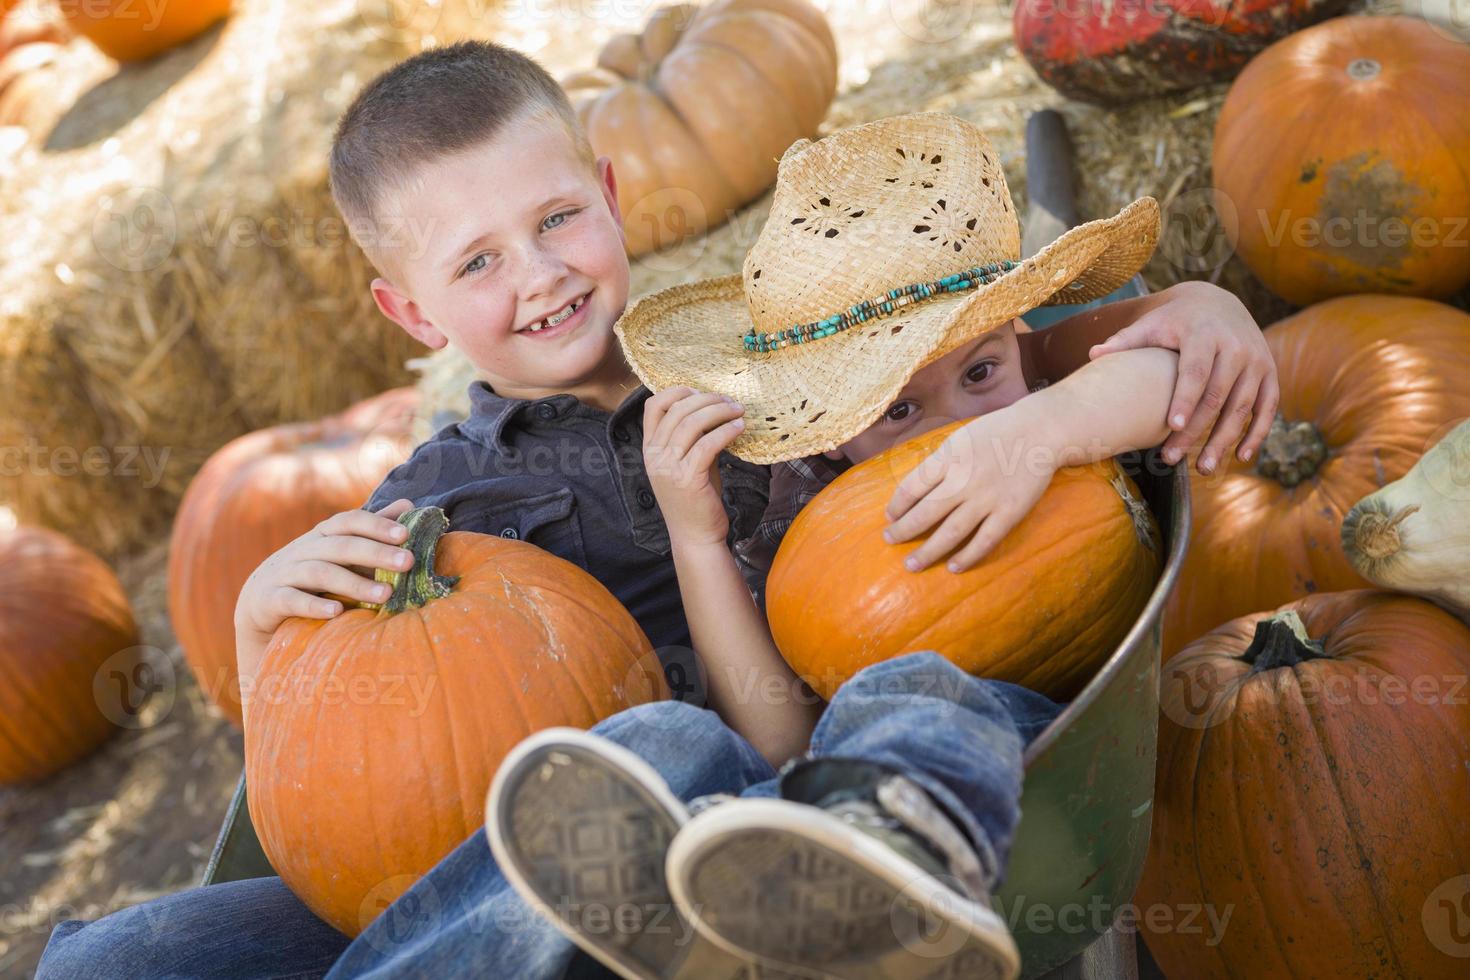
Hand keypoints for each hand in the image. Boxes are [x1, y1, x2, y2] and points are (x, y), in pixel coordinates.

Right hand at [234, 498, 414, 657]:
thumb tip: (408, 503)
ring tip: (386, 595)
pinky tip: (336, 612)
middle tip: (408, 563)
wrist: (259, 603)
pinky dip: (313, 605)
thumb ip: (371, 529)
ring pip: (320, 573)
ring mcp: (285, 573)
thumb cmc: (310, 573)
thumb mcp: (339, 549)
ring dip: (355, 584)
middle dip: (376, 553)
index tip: (405, 535)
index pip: (350, 522)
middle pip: (341, 546)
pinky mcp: (270, 599)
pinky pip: (291, 600)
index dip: (376, 525)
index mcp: (323, 536)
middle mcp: (304, 549)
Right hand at [642, 386, 744, 547]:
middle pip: (677, 410)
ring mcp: (668, 468)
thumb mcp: (688, 462)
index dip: (677, 392)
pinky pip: (707, 444)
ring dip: (719, 411)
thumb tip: (714, 409)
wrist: (695, 536)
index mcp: (649, 449)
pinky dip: (725, 431)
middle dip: (708, 399)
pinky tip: (739, 428)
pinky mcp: (687, 479)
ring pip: (692, 423)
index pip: (653, 405)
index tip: (702, 392)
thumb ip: (694, 437)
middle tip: (731, 401)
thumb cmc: (695, 498)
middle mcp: (654, 456)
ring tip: (738, 411)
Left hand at [882, 408, 1056, 572]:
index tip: (889, 517)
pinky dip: (968, 556)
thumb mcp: (959, 439)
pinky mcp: (1010, 512)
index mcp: (948, 458)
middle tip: (889, 541)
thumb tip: (912, 490)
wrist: (1039, 431)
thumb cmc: (995, 434)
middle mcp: (964, 480)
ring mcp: (988, 498)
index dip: (897, 505)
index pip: (912, 487)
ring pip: (951, 532)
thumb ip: (938, 463)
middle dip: (903, 531)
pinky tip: (953, 567)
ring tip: (911, 565)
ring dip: (928, 551)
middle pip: (926, 513)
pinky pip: (985, 540)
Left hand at [1088, 281, 1277, 474]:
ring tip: (1203, 468)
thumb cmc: (1173, 321)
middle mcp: (1237, 346)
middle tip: (1171, 458)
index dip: (1186, 399)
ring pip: (1243, 407)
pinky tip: (1241, 457)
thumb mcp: (1151, 325)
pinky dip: (1257, 433)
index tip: (1172, 426)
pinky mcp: (1270, 373)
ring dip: (1224, 440)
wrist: (1216, 302)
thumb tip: (1092, 355)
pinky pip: (1268, 408)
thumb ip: (1124, 341)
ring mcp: (1258, 361)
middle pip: (1218, 396)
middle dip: (1196, 431)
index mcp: (1204, 334)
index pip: (1196, 371)